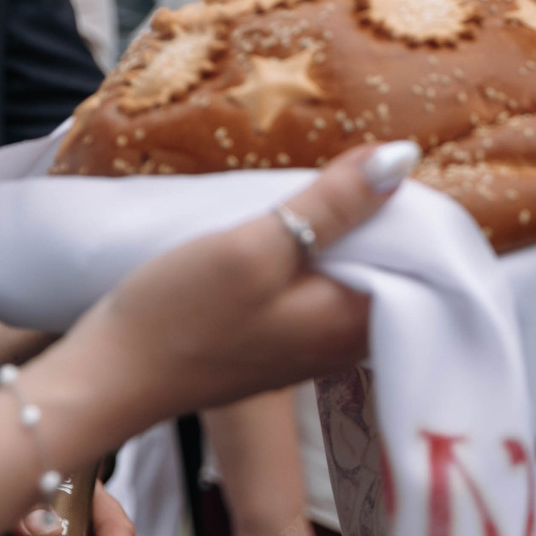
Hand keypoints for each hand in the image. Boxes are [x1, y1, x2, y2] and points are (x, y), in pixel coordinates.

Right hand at [74, 144, 408, 424]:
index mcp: (356, 324)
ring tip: (327, 188)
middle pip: (394, 269)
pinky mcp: (281, 342)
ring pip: (355, 277)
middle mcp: (346, 344)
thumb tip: (403, 156)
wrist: (109, 379)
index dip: (416, 211)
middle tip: (358, 168)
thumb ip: (335, 203)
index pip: (426, 263)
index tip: (396, 168)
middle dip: (384, 219)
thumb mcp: (258, 245)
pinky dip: (319, 257)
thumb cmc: (179, 316)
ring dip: (347, 234)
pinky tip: (295, 229)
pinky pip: (322, 290)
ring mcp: (312, 347)